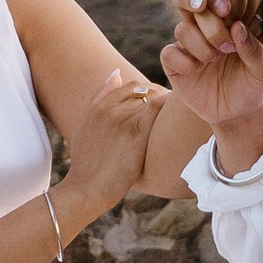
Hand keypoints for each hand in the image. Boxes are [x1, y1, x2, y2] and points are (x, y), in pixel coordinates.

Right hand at [55, 74, 161, 226]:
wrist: (87, 188)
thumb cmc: (88, 163)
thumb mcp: (86, 126)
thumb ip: (100, 99)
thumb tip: (116, 73)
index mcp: (98, 107)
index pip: (130, 86)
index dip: (148, 91)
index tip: (158, 103)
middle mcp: (109, 109)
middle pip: (143, 90)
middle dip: (160, 95)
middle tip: (171, 110)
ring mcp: (122, 121)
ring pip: (153, 97)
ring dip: (168, 102)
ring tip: (177, 117)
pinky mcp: (135, 135)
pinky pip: (157, 108)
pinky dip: (169, 107)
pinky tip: (176, 119)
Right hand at [162, 0, 262, 167]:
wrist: (238, 113)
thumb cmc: (252, 83)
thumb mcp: (262, 67)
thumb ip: (253, 47)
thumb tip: (237, 26)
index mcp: (226, 19)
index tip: (228, 9)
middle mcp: (204, 27)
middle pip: (193, 6)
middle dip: (211, 24)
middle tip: (227, 46)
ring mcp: (188, 45)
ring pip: (182, 29)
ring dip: (201, 45)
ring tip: (216, 60)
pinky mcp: (175, 64)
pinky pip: (169, 52)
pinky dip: (184, 61)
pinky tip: (198, 70)